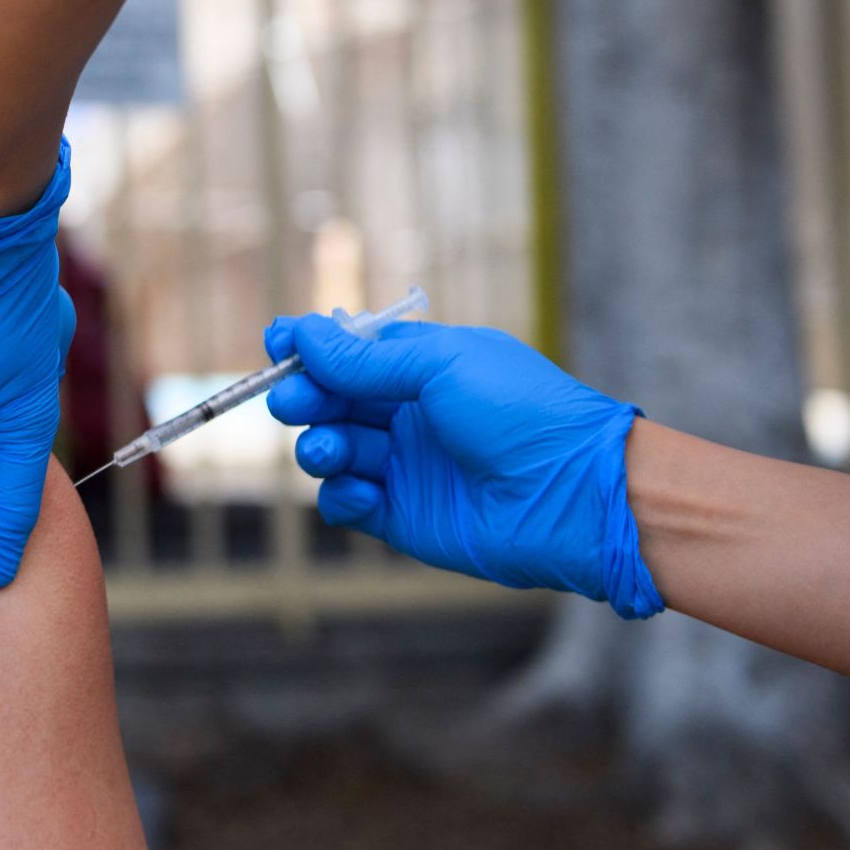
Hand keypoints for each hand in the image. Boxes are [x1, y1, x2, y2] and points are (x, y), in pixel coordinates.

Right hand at [263, 315, 662, 618]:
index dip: (310, 348)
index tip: (276, 343)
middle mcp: (410, 415)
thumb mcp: (441, 365)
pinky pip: (347, 504)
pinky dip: (342, 496)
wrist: (573, 496)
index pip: (350, 352)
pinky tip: (362, 491)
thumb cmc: (522, 413)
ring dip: (320, 446)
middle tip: (293, 401)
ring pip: (331, 451)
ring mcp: (405, 467)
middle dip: (304, 396)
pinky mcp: (403, 518)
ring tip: (335, 450)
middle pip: (330, 400)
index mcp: (423, 367)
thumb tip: (301, 332)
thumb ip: (365, 359)